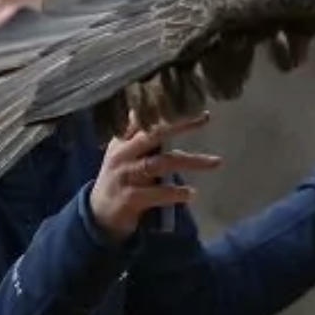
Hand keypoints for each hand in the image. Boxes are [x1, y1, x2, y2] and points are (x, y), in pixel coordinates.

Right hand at [88, 111, 222, 242]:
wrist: (100, 215)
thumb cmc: (120, 179)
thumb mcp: (124, 153)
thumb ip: (137, 132)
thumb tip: (152, 106)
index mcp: (122, 140)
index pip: (142, 117)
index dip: (164, 107)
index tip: (189, 99)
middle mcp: (122, 154)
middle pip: (153, 134)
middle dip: (181, 124)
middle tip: (205, 118)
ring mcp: (125, 176)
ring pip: (160, 163)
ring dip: (191, 161)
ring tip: (215, 162)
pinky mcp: (130, 198)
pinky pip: (157, 193)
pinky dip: (176, 193)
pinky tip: (192, 193)